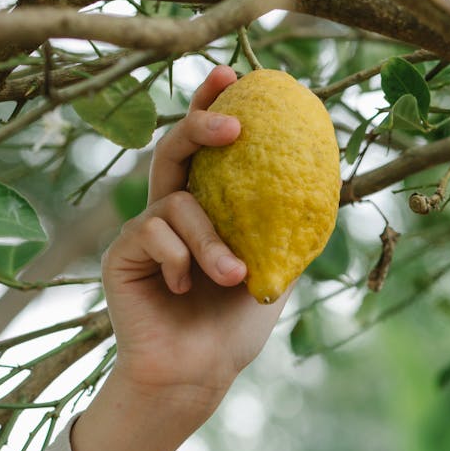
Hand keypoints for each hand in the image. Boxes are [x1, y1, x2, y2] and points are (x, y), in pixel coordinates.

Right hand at [102, 64, 284, 401]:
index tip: (236, 75)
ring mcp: (143, 233)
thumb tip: (329, 181)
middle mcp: (170, 212)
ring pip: (174, 203)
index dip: (214, 108)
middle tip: (234, 121)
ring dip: (210, 240)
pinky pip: (150, 233)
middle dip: (200, 123)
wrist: (198, 374)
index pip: (206, 149)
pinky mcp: (121, 256)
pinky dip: (180, 258)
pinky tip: (186, 289)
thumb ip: (284, 228)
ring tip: (234, 277)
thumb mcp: (273, 270)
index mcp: (205, 210)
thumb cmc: (234, 327)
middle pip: (174, 149)